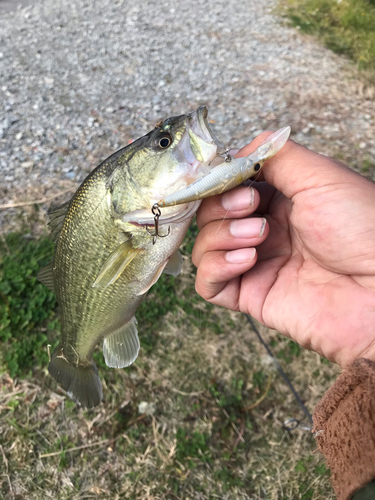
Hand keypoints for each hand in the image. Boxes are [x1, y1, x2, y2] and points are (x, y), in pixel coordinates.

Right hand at [192, 136, 374, 366]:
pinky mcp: (251, 295)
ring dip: (222, 235)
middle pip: (210, 215)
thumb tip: (239, 150)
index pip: (228, 187)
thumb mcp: (321, 176)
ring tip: (260, 237)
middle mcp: (264, 230)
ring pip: (204, 246)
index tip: (231, 180)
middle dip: (222, 207)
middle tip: (252, 208)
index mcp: (281, 200)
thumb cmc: (363, 229)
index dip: (221, 182)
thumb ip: (277, 156)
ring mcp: (255, 264)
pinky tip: (246, 260)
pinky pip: (208, 284)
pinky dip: (216, 268)